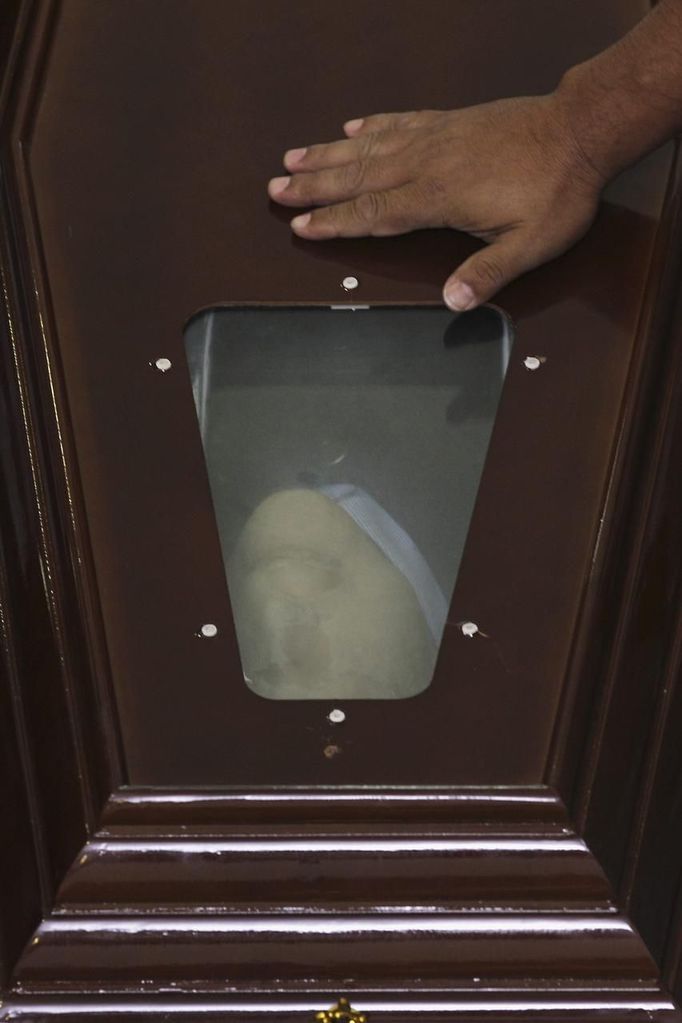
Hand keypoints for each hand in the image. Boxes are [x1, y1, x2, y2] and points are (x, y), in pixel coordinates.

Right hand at [268, 95, 604, 309]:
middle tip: (275, 188)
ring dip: (329, 152)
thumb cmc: (557, 192)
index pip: (374, 212)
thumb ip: (488, 272)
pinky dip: (371, 124)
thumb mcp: (531, 245)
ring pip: (369, 145)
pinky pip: (399, 120)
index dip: (335, 221)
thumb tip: (453, 302)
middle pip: (358, 176)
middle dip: (314, 185)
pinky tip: (351, 126)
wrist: (581, 131)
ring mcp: (436, 136)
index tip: (300, 226)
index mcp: (439, 196)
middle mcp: (427, 161)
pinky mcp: (449, 120)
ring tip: (293, 156)